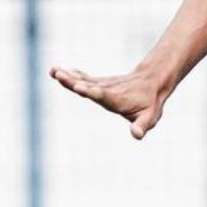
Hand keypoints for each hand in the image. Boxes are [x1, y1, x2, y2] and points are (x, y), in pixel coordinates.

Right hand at [48, 65, 165, 139]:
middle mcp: (109, 90)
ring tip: (54, 71)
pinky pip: (84, 78)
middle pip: (89, 86)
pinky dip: (72, 75)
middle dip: (74, 82)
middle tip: (60, 76)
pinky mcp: (100, 83)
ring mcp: (103, 85)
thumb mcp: (150, 117)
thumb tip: (136, 135)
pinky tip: (57, 71)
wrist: (152, 81)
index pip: (105, 96)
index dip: (93, 92)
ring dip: (68, 77)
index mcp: (119, 100)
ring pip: (84, 81)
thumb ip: (142, 126)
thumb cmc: (150, 104)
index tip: (80, 87)